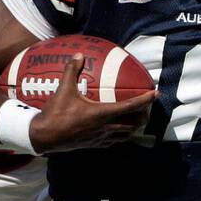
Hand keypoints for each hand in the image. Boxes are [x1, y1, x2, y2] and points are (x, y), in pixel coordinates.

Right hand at [29, 55, 156, 153]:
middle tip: (147, 106)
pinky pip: (115, 141)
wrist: (45, 137)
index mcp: (102, 114)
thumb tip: (78, 55)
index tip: (155, 93)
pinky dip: (122, 135)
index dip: (145, 100)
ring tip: (137, 118)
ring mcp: (101, 139)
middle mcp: (105, 128)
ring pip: (127, 135)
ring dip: (135, 126)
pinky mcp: (95, 145)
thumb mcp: (63, 89)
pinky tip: (119, 130)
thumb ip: (72, 70)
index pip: (130, 107)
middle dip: (144, 115)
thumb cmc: (55, 114)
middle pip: (134, 124)